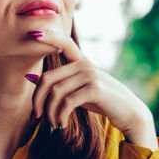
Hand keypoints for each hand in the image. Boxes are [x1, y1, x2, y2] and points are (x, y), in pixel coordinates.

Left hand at [28, 32, 157, 149]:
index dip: (50, 37)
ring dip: (50, 113)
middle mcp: (85, 64)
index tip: (33, 33)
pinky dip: (60, 116)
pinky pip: (67, 102)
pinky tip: (61, 124)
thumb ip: (57, 83)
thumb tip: (29, 78)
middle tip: (36, 116)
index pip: (64, 43)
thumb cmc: (101, 101)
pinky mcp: (95, 88)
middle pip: (48, 79)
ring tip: (53, 124)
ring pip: (56, 93)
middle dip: (37, 100)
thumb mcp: (77, 90)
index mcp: (81, 62)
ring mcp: (90, 75)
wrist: (129, 113)